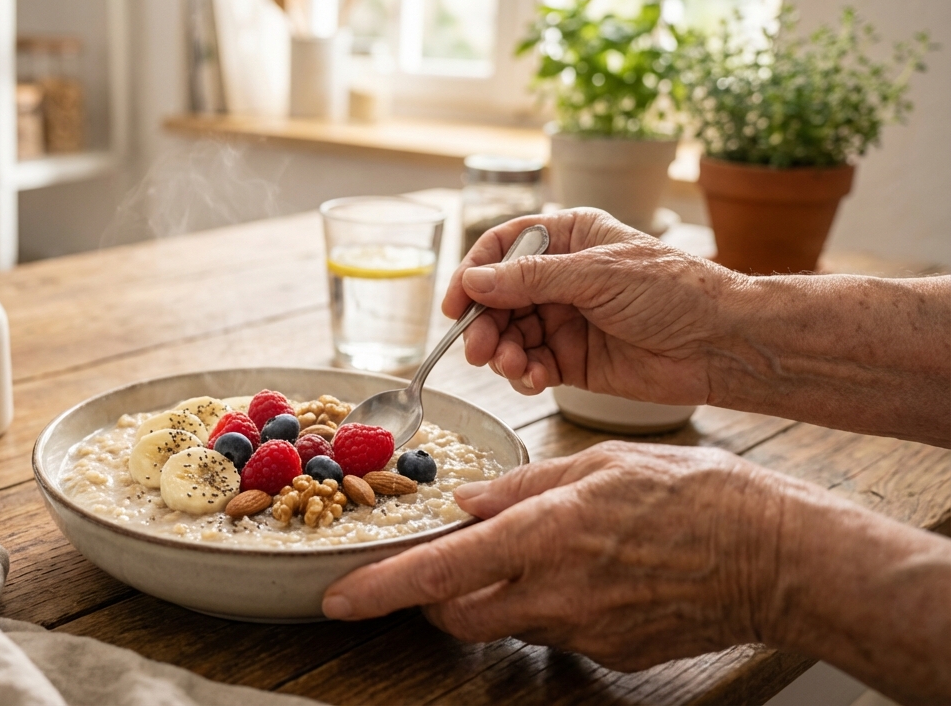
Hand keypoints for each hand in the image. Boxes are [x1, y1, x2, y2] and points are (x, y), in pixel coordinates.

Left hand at [321, 442, 801, 670]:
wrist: (777, 556)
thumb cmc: (697, 495)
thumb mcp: (600, 464)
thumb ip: (524, 488)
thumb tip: (469, 502)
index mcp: (544, 537)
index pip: (438, 574)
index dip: (378, 590)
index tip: (337, 600)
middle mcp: (555, 593)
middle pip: (455, 614)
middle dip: (432, 596)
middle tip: (445, 560)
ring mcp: (584, 631)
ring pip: (502, 626)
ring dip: (490, 599)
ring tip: (528, 557)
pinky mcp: (612, 651)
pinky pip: (555, 633)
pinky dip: (546, 607)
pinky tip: (586, 574)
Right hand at [442, 208, 744, 403]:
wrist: (720, 345)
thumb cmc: (675, 292)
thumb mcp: (598, 274)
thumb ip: (531, 278)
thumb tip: (475, 281)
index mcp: (570, 239)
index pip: (502, 248)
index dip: (474, 274)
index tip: (457, 304)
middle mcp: (561, 278)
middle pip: (498, 298)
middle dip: (485, 324)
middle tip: (478, 349)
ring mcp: (565, 320)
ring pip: (509, 335)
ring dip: (501, 353)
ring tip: (510, 367)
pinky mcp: (572, 360)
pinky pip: (530, 366)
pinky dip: (523, 374)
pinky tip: (532, 379)